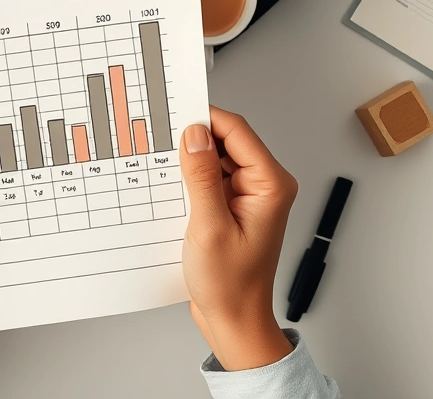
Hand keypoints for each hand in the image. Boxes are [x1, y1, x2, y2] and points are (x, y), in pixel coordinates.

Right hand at [180, 106, 297, 369]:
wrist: (234, 320)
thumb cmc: (231, 285)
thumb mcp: (209, 227)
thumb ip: (202, 177)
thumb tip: (194, 136)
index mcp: (270, 185)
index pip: (237, 131)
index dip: (205, 119)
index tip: (174, 113)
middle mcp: (263, 185)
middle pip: (226, 141)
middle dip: (194, 140)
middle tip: (162, 142)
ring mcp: (248, 195)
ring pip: (215, 158)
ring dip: (190, 161)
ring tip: (165, 172)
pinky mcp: (232, 206)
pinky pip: (210, 178)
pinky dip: (191, 179)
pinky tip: (173, 189)